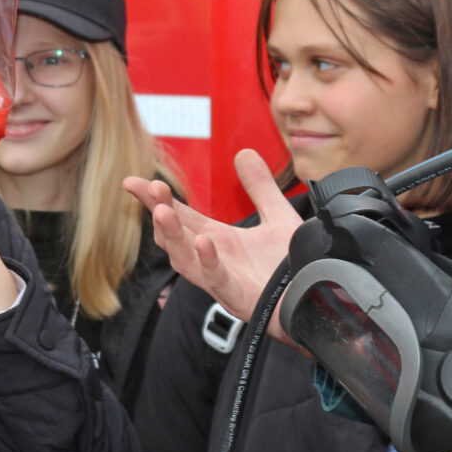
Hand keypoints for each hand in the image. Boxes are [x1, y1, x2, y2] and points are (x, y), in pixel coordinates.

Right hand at [129, 150, 299, 343]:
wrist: (318, 300)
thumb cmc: (294, 268)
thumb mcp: (278, 217)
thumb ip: (260, 187)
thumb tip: (243, 152)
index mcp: (218, 241)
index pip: (180, 216)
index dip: (157, 199)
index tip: (133, 181)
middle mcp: (214, 260)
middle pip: (175, 236)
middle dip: (160, 212)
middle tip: (150, 188)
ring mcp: (223, 281)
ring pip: (185, 261)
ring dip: (172, 237)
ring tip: (163, 212)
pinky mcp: (239, 298)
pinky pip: (217, 281)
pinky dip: (208, 262)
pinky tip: (203, 241)